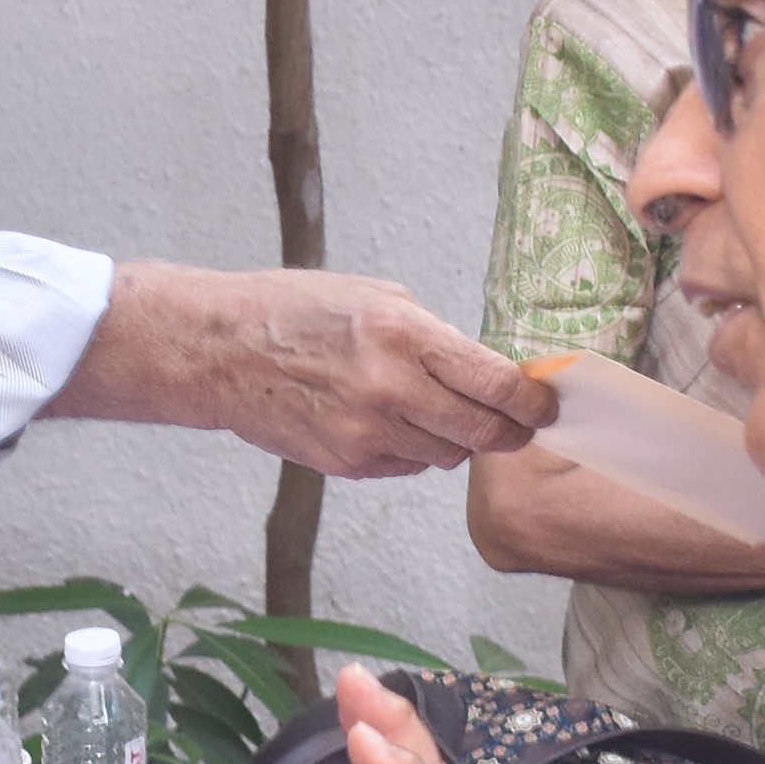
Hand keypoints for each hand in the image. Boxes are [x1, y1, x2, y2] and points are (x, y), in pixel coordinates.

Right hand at [76, 262, 552, 477]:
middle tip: (517, 423)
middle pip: (485, 434)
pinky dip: (414, 449)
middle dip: (509, 431)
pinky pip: (408, 466)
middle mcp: (391, 389)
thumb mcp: (377, 297)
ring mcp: (368, 434)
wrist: (221, 352)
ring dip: (456, 439)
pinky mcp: (348, 463)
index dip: (532, 403)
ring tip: (433, 409)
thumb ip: (435, 337)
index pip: (497, 385)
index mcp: (404, 335)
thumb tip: (489, 372)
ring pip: (449, 455)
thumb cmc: (296, 312)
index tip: (543, 405)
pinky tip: (389, 421)